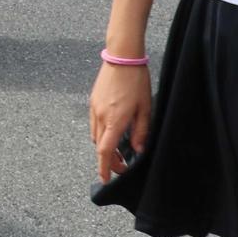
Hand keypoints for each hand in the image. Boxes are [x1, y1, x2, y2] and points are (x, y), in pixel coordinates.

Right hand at [90, 63, 152, 184]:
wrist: (122, 57)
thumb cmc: (136, 81)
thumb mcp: (145, 108)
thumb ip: (141, 132)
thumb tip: (137, 150)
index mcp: (115, 120)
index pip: (105, 151)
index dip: (105, 167)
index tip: (105, 179)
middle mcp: (100, 116)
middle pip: (100, 146)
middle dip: (109, 159)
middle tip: (122, 164)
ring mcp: (94, 108)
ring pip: (95, 135)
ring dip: (104, 145)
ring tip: (118, 147)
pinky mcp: (93, 100)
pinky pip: (94, 123)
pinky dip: (101, 132)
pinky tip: (112, 129)